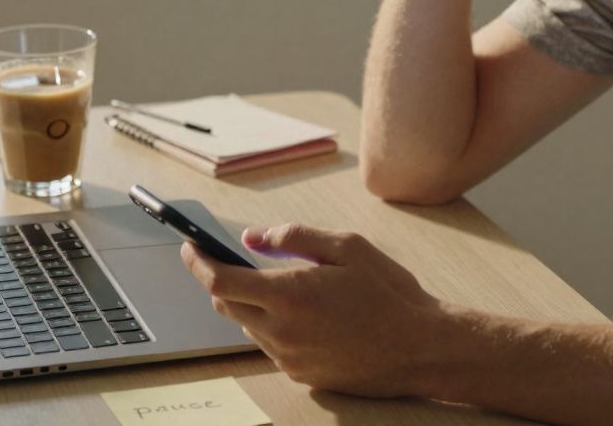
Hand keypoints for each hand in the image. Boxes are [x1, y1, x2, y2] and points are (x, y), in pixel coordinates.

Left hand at [180, 223, 450, 397]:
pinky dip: (276, 326)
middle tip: (237, 261)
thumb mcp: (347, 247)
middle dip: (224, 281)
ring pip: (249, 327)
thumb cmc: (390, 294)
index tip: (191, 246)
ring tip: (289, 288)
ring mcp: (290, 358)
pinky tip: (309, 315)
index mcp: (289, 296)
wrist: (422, 348)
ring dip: (253, 305)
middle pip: (226, 306)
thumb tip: (252, 238)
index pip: (220, 281)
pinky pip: (273, 346)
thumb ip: (294, 237)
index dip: (198, 262)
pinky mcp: (302, 375)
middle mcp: (282, 332)